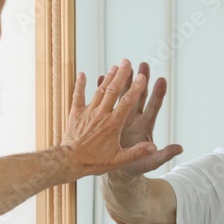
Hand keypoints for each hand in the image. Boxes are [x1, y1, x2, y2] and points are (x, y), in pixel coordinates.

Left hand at [63, 60, 165, 175]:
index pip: (126, 102)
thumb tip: (154, 148)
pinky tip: (82, 73)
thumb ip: (137, 153)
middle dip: (121, 75)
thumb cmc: (94, 162)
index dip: (135, 88)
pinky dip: (80, 84)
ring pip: (99, 91)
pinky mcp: (75, 113)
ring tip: (115, 66)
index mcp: (113, 124)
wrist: (69, 161)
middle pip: (113, 90)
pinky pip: (78, 96)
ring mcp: (88, 112)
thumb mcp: (119, 161)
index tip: (142, 77)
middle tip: (127, 62)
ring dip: (107, 77)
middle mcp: (101, 115)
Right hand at [96, 60, 182, 176]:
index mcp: (145, 126)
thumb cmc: (135, 168)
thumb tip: (180, 148)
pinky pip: (107, 101)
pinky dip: (104, 90)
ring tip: (123, 64)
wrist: (117, 171)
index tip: (161, 79)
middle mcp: (135, 118)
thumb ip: (163, 155)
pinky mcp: (109, 119)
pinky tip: (101, 78)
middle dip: (142, 80)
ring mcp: (122, 117)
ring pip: (123, 95)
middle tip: (143, 64)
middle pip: (140, 96)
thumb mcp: (149, 162)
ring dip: (124, 80)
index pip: (153, 107)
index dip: (158, 94)